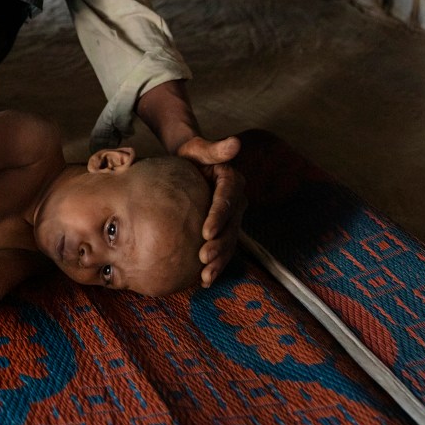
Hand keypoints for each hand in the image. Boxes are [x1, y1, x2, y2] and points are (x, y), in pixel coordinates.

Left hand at [177, 135, 244, 287]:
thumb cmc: (190, 154)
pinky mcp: (222, 229)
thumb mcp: (197, 147)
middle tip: (203, 258)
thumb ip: (214, 148)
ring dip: (220, 261)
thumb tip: (235, 143)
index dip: (219, 217)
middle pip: (231, 226)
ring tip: (206, 275)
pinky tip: (204, 281)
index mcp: (232, 182)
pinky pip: (221, 248)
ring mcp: (231, 218)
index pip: (228, 200)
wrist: (189, 164)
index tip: (206, 231)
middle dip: (220, 245)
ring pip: (228, 242)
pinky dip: (215, 265)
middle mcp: (236, 202)